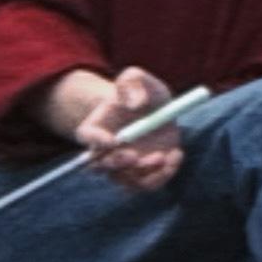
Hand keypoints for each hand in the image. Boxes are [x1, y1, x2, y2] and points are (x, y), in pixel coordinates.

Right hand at [72, 66, 183, 193]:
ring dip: (143, 173)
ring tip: (163, 156)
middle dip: (118, 163)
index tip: (114, 140)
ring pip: (126, 181)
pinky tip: (176, 155)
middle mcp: (105, 151)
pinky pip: (149, 184)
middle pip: (101, 166)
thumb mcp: (136, 77)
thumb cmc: (139, 91)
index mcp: (96, 126)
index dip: (96, 141)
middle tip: (136, 156)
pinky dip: (163, 175)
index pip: (85, 136)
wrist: (152, 107)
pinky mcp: (144, 173)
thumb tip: (135, 104)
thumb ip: (132, 81)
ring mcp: (124, 166)